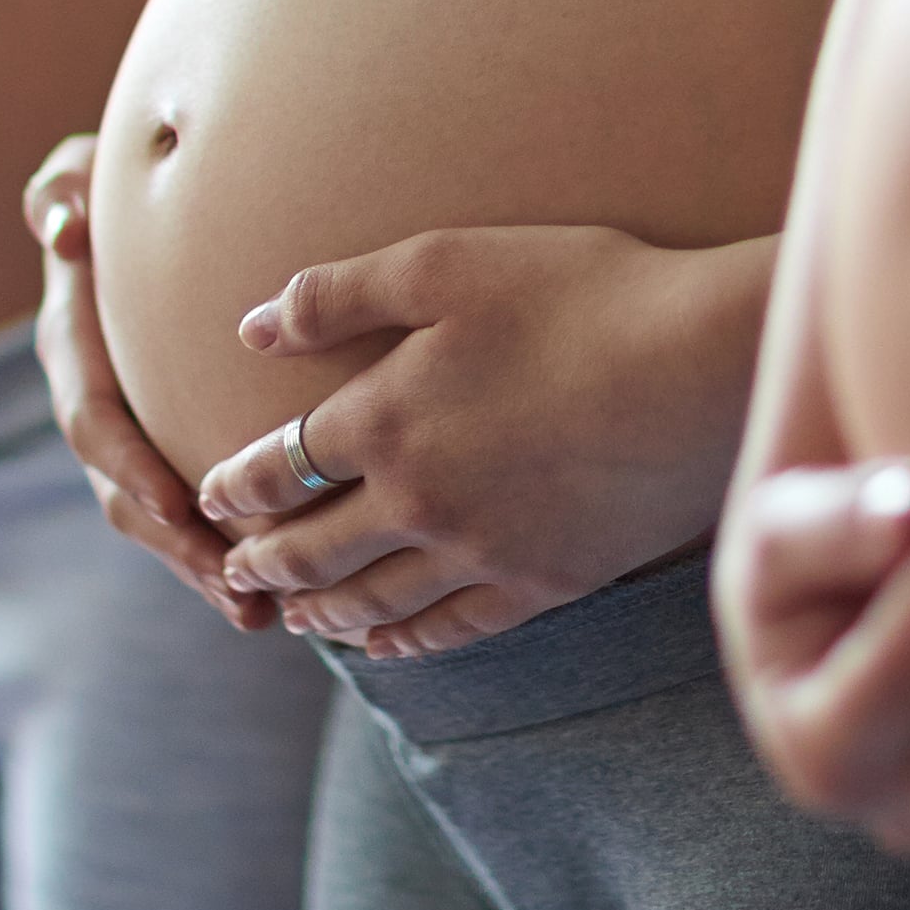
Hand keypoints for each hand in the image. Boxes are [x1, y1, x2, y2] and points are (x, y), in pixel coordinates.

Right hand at [28, 136, 275, 630]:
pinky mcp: (165, 448)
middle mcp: (93, 402)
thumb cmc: (105, 186)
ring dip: (204, 570)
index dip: (127, 465)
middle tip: (236, 588)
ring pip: (158, 520)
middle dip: (177, 548)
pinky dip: (223, 555)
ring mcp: (128, 435)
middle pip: (125, 495)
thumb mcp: (75, 175)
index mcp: (72, 348)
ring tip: (261, 612)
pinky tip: (279, 595)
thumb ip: (59, 191)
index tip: (173, 504)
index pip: (92, 420)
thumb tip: (60, 228)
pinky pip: (187, 513)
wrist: (122, 215)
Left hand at [193, 229, 772, 659]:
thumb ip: (338, 294)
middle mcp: (416, 501)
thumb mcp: (447, 262)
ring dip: (320, 612)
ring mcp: (480, 552)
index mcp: (382, 419)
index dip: (234, 486)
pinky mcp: (544, 582)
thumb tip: (252, 325)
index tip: (210, 496)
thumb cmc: (581, 292)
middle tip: (231, 570)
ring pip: (373, 602)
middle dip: (261, 561)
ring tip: (293, 617)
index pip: (278, 467)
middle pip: (311, 550)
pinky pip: (453, 630)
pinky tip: (388, 647)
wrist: (700, 365)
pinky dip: (406, 643)